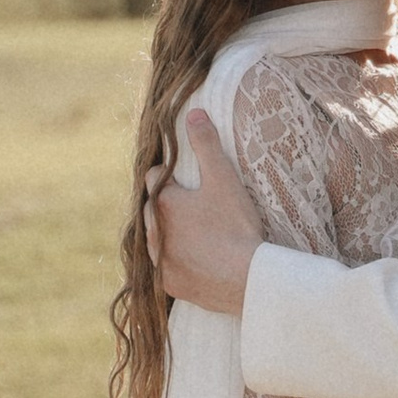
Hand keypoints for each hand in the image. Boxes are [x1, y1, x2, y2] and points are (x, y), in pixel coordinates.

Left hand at [152, 109, 264, 314]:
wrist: (245, 279)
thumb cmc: (235, 227)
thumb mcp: (223, 179)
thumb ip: (206, 145)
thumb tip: (194, 113)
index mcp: (162, 202)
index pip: (155, 177)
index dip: (170, 174)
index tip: (186, 178)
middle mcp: (153, 231)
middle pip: (151, 208)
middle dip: (165, 203)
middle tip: (192, 204)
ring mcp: (159, 261)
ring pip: (155, 239)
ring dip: (167, 233)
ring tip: (192, 232)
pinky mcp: (169, 284)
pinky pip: (165, 268)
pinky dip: (175, 261)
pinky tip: (194, 259)